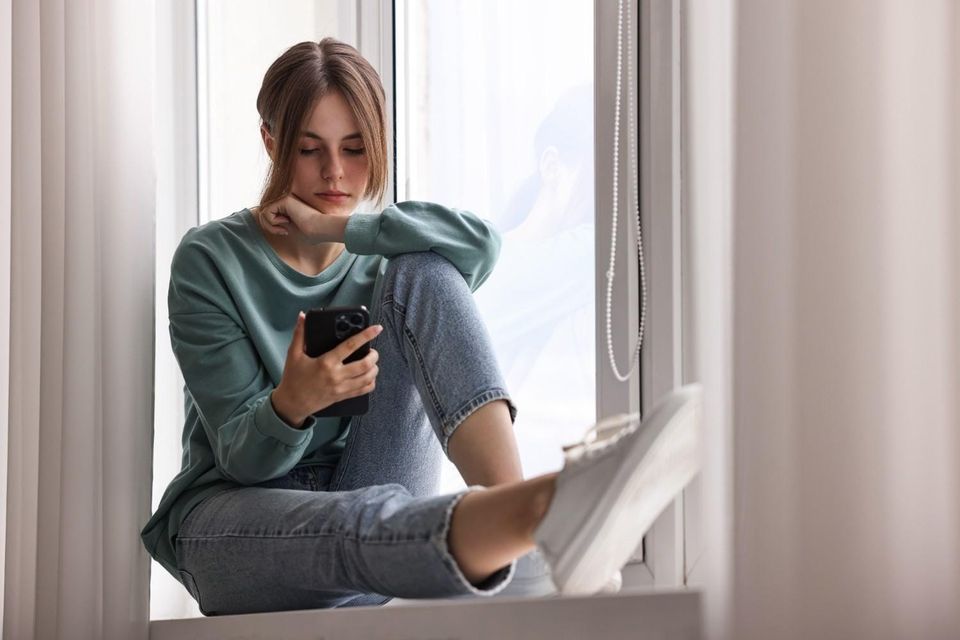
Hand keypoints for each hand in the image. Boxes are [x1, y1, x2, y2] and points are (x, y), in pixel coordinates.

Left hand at [258, 193, 350, 244]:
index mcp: (289, 207)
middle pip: (263, 213)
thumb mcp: (290, 229)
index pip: (269, 215)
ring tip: (283, 229)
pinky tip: (286, 223)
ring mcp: (285, 199)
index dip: (272, 227)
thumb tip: (263, 225)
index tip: (286, 233)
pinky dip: (272, 222)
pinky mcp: (284, 200)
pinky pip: (266, 212)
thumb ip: (279, 225)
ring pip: (263, 212)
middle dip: (269, 227)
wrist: (321, 229)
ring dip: (270, 226)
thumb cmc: (312, 234)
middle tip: (283, 232)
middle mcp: (286, 201)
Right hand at [271, 311, 382, 426]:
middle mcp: (336, 376)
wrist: (292, 403)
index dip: (366, 335)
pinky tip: (369, 376)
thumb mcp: (293, 354)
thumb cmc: (293, 379)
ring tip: (372, 362)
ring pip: (368, 378)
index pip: (350, 345)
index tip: (376, 328)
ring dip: (374, 368)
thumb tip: (302, 316)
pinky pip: (364, 390)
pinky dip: (371, 382)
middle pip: (365, 364)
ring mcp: (341, 388)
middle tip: (373, 350)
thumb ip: (299, 334)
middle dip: (374, 355)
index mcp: (326, 362)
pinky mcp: (343, 396)